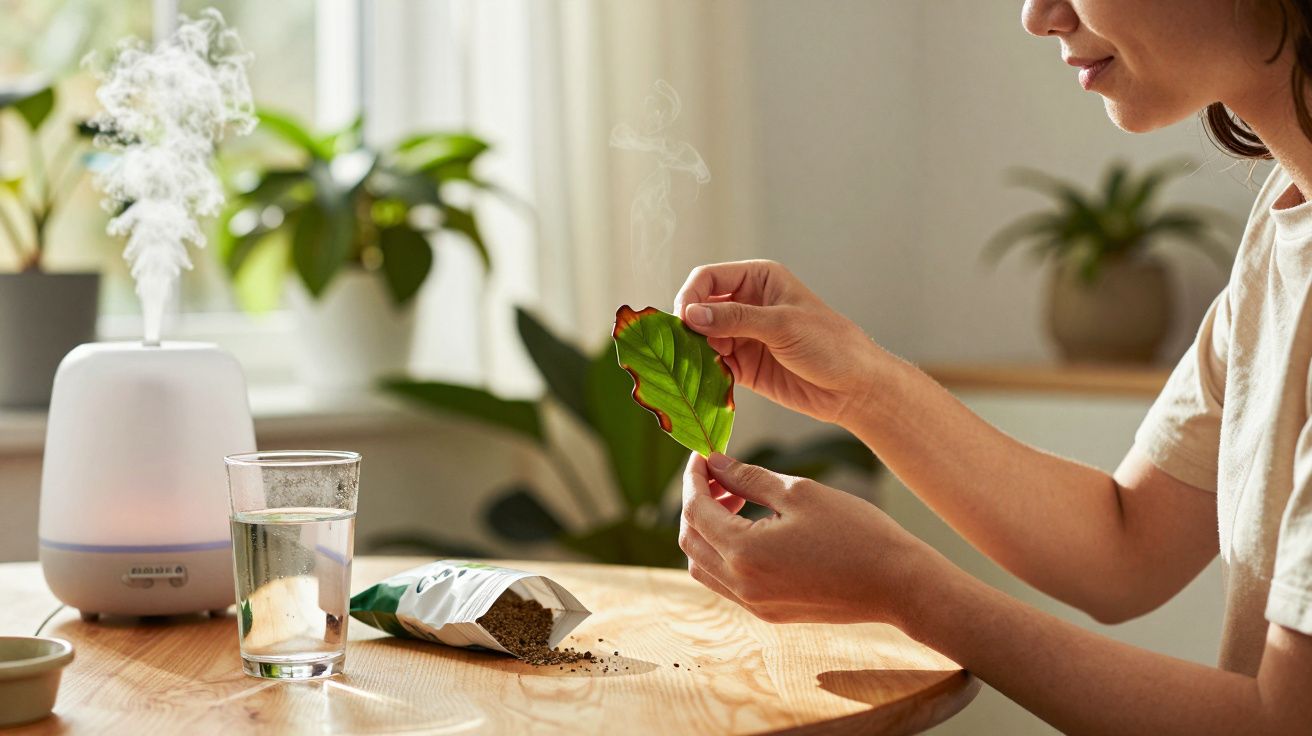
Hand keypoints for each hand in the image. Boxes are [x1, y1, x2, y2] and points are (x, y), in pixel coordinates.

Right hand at [673, 259, 883, 424]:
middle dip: (688, 327)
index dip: (690, 296)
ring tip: (692, 367)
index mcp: (758, 279)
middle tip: (681, 347)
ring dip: (694, 352)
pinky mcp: (743, 366)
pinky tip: (703, 381)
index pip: (708, 279)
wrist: (854, 388)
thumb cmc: (830, 344)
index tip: (682, 320)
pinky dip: (704, 372)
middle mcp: (746, 304)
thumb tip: (690, 315)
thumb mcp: (782, 324)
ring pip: (702, 339)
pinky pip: (712, 365)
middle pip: (699, 309)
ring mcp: (743, 336)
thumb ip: (735, 318)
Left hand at [678, 452, 945, 626]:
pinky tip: (750, 528)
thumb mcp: (800, 492)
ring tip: (735, 500)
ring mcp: (753, 604)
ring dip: (706, 530)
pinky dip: (722, 553)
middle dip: (696, 502)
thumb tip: (715, 464)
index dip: (693, 478)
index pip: (695, 511)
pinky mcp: (769, 612)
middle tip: (719, 475)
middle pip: (690, 540)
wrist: (898, 584)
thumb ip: (749, 477)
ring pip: (701, 565)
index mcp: (744, 553)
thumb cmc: (856, 532)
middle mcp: (741, 585)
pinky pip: (725, 582)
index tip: (702, 455)